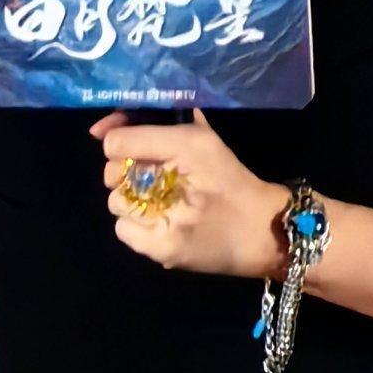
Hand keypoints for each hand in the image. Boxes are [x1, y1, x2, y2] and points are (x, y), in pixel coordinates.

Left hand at [89, 108, 288, 279]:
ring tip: (156, 201)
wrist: (261, 231)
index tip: (128, 146)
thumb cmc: (232, 182)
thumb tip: (114, 123)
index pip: (118, 142)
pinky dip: (133, 226)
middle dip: (124, 172)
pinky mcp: (162, 250)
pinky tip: (157, 222)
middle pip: (111, 173)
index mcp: (187, 146)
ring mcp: (165, 220)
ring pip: (115, 202)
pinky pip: (122, 231)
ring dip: (128, 200)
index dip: (117, 140)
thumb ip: (166, 122)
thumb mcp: (205, 139)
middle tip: (148, 177)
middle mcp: (173, 180)